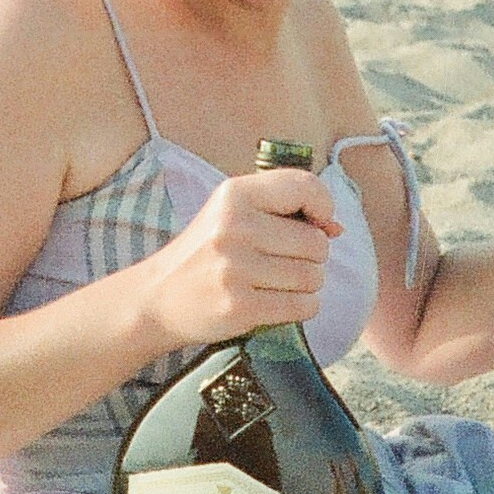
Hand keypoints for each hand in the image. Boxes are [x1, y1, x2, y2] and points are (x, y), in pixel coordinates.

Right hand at [134, 168, 341, 351]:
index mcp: (234, 195)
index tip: (317, 223)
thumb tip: (336, 228)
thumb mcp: (231, 214)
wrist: (157, 298)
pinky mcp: (241, 306)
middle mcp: (235, 227)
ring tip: (277, 282)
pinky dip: (301, 306)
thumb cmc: (204, 253)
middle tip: (284, 261)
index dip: (323, 207)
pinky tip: (278, 301)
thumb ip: (282, 210)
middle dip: (312, 256)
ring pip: (313, 277)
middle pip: (316, 242)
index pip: (304, 186)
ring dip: (306, 284)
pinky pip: (303, 306)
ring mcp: (236, 268)